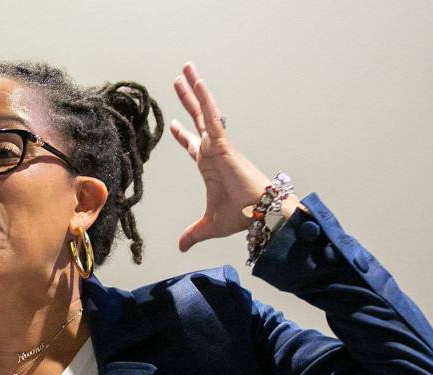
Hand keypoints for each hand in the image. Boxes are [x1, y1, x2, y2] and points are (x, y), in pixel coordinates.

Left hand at [169, 63, 292, 251]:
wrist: (259, 214)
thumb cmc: (241, 216)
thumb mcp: (209, 225)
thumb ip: (193, 233)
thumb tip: (180, 247)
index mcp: (210, 166)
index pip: (194, 145)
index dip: (183, 135)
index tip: (174, 124)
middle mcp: (213, 151)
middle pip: (197, 120)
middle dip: (187, 101)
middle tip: (178, 81)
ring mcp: (218, 145)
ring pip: (204, 111)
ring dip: (194, 90)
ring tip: (185, 69)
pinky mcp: (223, 144)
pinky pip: (212, 117)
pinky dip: (205, 100)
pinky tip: (198, 83)